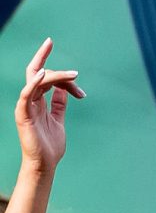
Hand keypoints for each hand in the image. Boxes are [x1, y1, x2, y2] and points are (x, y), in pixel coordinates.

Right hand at [15, 39, 81, 172]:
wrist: (45, 163)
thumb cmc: (50, 144)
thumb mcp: (58, 118)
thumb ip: (59, 103)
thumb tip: (64, 88)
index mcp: (38, 101)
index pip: (41, 76)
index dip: (50, 63)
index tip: (59, 53)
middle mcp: (30, 100)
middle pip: (36, 73)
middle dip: (43, 56)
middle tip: (56, 49)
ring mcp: (26, 106)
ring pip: (36, 81)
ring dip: (56, 75)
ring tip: (75, 75)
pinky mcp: (24, 114)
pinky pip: (27, 94)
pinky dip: (35, 83)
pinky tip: (46, 74)